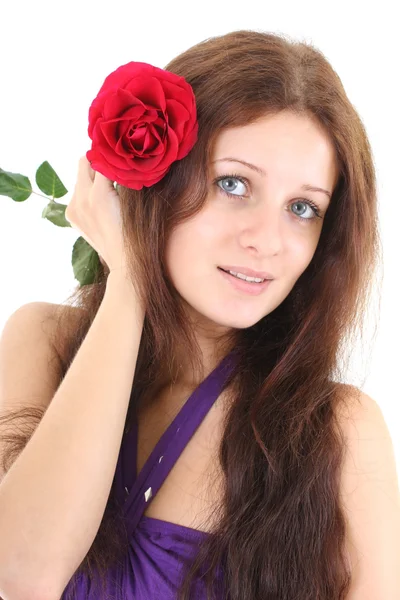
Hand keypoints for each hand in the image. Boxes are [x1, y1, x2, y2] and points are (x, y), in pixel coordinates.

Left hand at [65, 156, 127, 273]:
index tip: (120, 152)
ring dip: (93, 178)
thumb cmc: (137, 233)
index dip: (113, 155)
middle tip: (114, 166)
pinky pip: (78, 194)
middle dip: (99, 163)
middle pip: (85, 163)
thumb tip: (121, 158)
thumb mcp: (134, 200)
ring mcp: (74, 208)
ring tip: (110, 188)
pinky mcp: (71, 216)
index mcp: (98, 194)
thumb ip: (125, 177)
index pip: (102, 159)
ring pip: (81, 179)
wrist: (125, 262)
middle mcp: (81, 199)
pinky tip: (102, 204)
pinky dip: (88, 193)